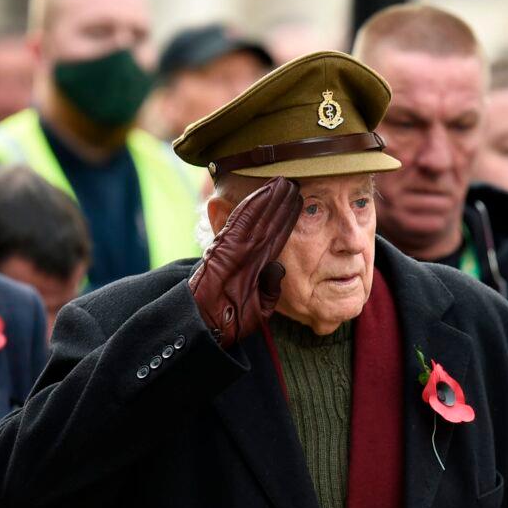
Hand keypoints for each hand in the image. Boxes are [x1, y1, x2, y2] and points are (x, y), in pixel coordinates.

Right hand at [189, 176, 299, 347]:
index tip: (299, 203)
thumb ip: (271, 288)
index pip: (274, 237)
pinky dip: (253, 207)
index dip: (286, 220)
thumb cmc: (232, 321)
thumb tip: (280, 269)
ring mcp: (234, 248)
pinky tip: (266, 193)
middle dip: (280, 203)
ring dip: (270, 199)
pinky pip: (242, 223)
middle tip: (294, 183)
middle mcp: (245, 252)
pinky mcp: (225, 247)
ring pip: (256, 218)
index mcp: (254, 265)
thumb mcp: (261, 307)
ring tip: (285, 181)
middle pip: (267, 222)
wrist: (208, 326)